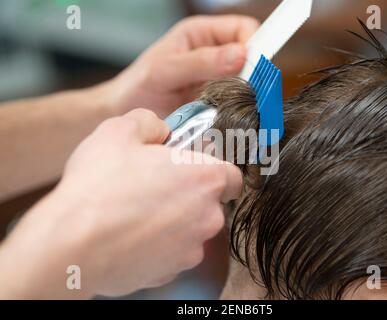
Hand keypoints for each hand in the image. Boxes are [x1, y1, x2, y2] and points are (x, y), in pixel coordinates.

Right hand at [0, 109, 241, 298]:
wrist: (70, 244)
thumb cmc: (99, 186)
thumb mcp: (120, 130)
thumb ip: (150, 122)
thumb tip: (160, 130)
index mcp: (205, 179)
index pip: (232, 176)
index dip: (212, 170)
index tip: (190, 169)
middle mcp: (208, 217)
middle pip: (209, 203)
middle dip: (187, 194)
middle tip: (154, 186)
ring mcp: (190, 250)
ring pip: (190, 229)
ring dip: (172, 220)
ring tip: (136, 212)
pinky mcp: (170, 273)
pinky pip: (171, 253)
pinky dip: (157, 244)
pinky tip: (129, 235)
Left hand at [105, 15, 258, 117]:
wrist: (124, 115)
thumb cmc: (137, 87)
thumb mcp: (164, 70)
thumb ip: (200, 62)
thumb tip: (241, 55)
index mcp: (200, 33)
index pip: (243, 29)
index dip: (253, 45)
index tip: (252, 67)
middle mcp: (212, 53)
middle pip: (250, 56)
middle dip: (252, 72)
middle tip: (243, 91)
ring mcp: (216, 78)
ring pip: (247, 80)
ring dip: (245, 93)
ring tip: (230, 105)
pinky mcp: (216, 101)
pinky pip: (237, 101)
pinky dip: (237, 108)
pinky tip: (227, 115)